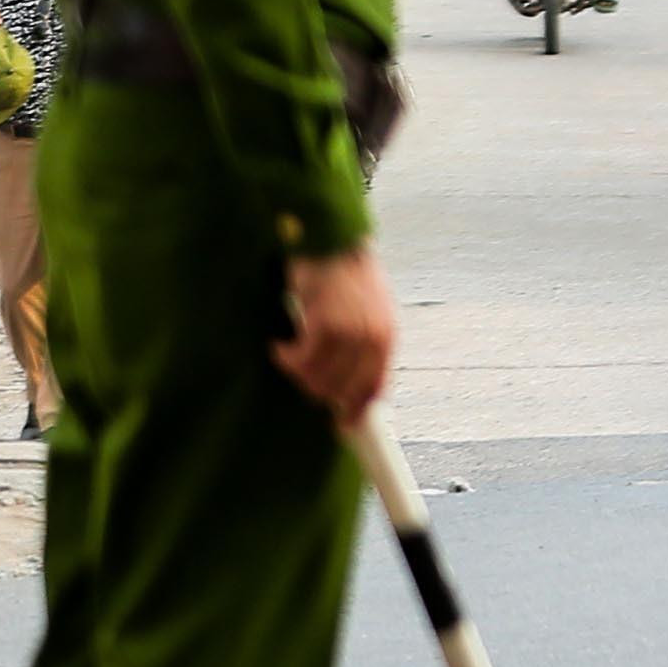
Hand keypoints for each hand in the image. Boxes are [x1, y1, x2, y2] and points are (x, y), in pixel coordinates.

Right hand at [275, 248, 396, 414]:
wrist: (330, 239)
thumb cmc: (343, 274)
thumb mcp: (366, 311)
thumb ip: (362, 346)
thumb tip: (346, 386)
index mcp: (386, 337)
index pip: (375, 390)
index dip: (356, 412)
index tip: (342, 426)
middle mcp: (373, 339)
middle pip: (341, 392)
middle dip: (317, 389)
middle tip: (299, 371)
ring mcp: (350, 333)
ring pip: (317, 380)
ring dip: (297, 370)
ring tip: (289, 351)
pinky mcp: (324, 325)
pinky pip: (299, 361)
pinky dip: (285, 356)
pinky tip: (281, 343)